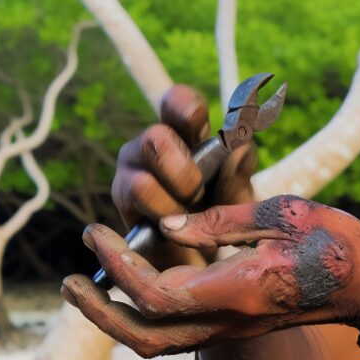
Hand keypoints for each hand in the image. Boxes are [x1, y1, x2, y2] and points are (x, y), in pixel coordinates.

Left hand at [61, 196, 359, 357]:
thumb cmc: (340, 243)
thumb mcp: (286, 213)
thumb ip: (222, 220)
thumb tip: (167, 226)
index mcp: (242, 290)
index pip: (158, 294)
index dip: (118, 266)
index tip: (95, 232)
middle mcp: (231, 320)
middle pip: (146, 337)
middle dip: (100, 312)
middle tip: (69, 282)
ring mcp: (234, 329)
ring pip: (159, 342)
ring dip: (117, 319)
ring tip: (88, 287)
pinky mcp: (237, 325)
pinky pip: (178, 333)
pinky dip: (145, 315)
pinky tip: (134, 283)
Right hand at [112, 84, 256, 266]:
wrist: (195, 258)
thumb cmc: (218, 215)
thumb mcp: (236, 199)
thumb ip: (238, 177)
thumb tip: (239, 148)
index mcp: (185, 133)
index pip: (177, 102)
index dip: (186, 108)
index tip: (201, 129)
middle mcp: (153, 142)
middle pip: (155, 137)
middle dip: (183, 172)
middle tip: (198, 194)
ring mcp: (131, 168)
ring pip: (144, 177)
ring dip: (173, 200)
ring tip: (186, 216)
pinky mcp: (119, 196)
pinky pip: (139, 199)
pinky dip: (163, 216)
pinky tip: (170, 228)